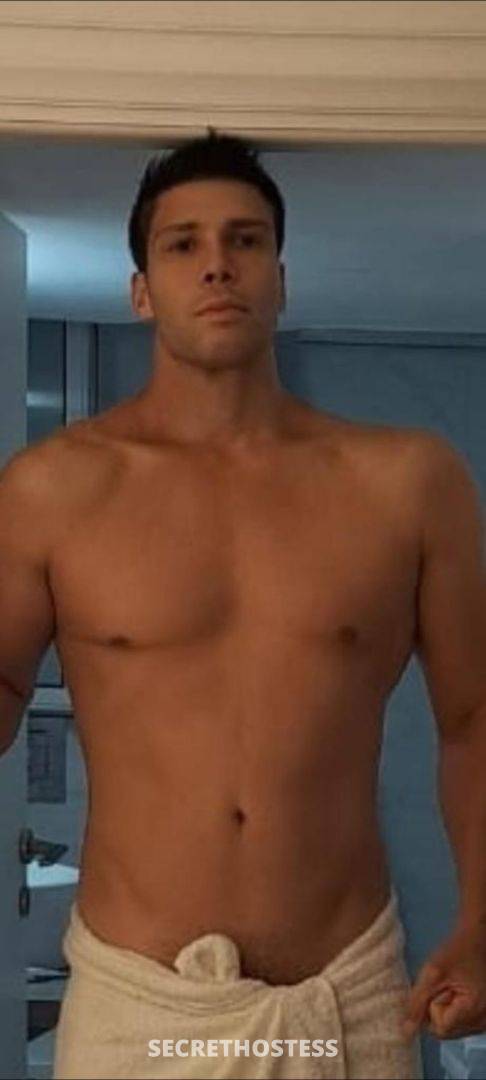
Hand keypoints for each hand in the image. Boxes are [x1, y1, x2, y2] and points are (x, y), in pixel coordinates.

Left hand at [402, 923, 485, 1039]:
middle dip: (440, 1011)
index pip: (440, 1029)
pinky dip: (456, 1011)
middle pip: (447, 1031)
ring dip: (448, 1011)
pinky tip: (460, 992)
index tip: (440, 987)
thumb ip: (417, 1002)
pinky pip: (462, 1024)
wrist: (478, 937)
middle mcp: (484, 1022)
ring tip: (455, 987)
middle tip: (447, 986)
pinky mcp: (485, 1018)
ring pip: (454, 1029)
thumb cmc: (456, 950)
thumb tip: (405, 1032)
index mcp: (474, 1010)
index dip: (432, 1008)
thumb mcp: (432, 972)